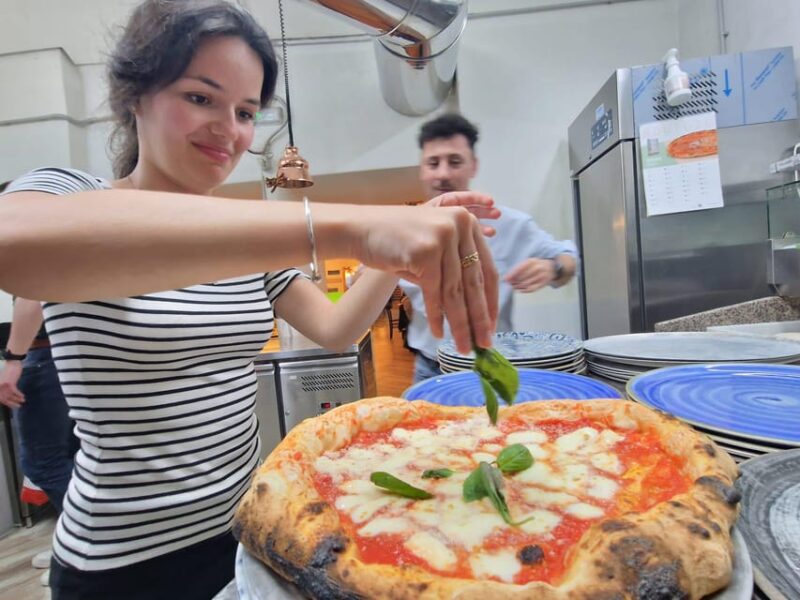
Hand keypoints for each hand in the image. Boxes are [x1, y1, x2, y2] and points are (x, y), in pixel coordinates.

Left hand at [0, 361, 24, 408]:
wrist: (12, 363)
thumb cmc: (8, 371)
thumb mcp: (4, 380)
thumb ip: (4, 387)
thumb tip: (8, 395)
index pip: (0, 397)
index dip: (5, 402)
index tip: (11, 405)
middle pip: (3, 398)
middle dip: (11, 403)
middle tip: (17, 407)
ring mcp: (3, 385)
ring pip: (9, 396)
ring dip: (17, 399)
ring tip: (22, 401)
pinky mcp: (9, 383)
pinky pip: (14, 392)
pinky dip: (19, 395)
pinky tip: (23, 396)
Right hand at [355, 199, 498, 353]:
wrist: (361, 229)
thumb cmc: (397, 243)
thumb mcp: (434, 250)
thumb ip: (454, 272)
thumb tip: (476, 314)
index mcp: (467, 223)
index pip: (487, 269)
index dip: (490, 301)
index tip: (491, 326)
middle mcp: (460, 225)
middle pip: (475, 282)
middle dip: (479, 318)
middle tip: (484, 344)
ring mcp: (444, 236)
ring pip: (456, 291)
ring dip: (460, 324)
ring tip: (463, 346)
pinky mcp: (427, 251)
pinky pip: (435, 292)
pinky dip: (436, 316)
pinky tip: (437, 332)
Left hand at [504, 258, 555, 292]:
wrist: (552, 267)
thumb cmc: (536, 265)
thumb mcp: (528, 263)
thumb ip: (518, 269)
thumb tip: (507, 278)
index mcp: (532, 261)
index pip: (520, 269)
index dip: (512, 275)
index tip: (506, 279)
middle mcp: (537, 268)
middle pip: (523, 277)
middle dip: (514, 281)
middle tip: (510, 284)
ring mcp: (541, 276)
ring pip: (527, 284)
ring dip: (518, 286)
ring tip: (514, 287)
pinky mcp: (544, 283)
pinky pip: (532, 288)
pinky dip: (525, 290)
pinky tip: (520, 290)